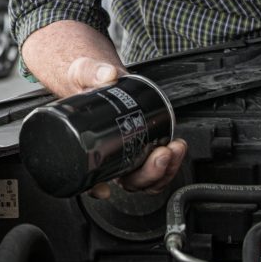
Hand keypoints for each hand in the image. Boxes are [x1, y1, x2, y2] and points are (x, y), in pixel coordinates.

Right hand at [64, 57, 187, 197]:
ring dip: (164, 170)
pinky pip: (159, 166)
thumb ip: (92, 72)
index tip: (104, 188)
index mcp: (87, 150)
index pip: (87, 179)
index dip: (95, 188)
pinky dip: (171, 161)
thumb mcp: (83, 73)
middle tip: (160, 154)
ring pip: (146, 178)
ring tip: (175, 147)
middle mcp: (109, 159)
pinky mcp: (145, 147)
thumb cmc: (86, 82)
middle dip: (147, 174)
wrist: (100, 78)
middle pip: (127, 182)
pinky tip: (176, 146)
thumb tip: (108, 75)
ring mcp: (129, 156)